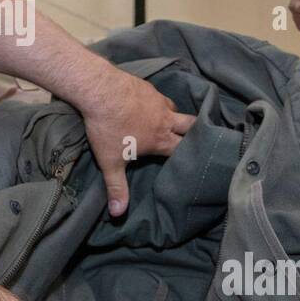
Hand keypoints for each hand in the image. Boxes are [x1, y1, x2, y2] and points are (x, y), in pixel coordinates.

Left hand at [80, 68, 196, 216]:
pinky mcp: (148, 86)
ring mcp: (158, 100)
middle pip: (191, 124)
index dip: (193, 154)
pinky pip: (159, 96)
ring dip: (175, 116)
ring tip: (171, 122)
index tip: (200, 158)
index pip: (185, 149)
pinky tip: (148, 104)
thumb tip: (118, 214)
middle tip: (200, 136)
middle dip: (196, 131)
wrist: (99, 89)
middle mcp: (165, 118)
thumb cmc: (107, 128)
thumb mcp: (110, 162)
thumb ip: (117, 188)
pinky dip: (158, 102)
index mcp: (161, 139)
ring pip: (175, 109)